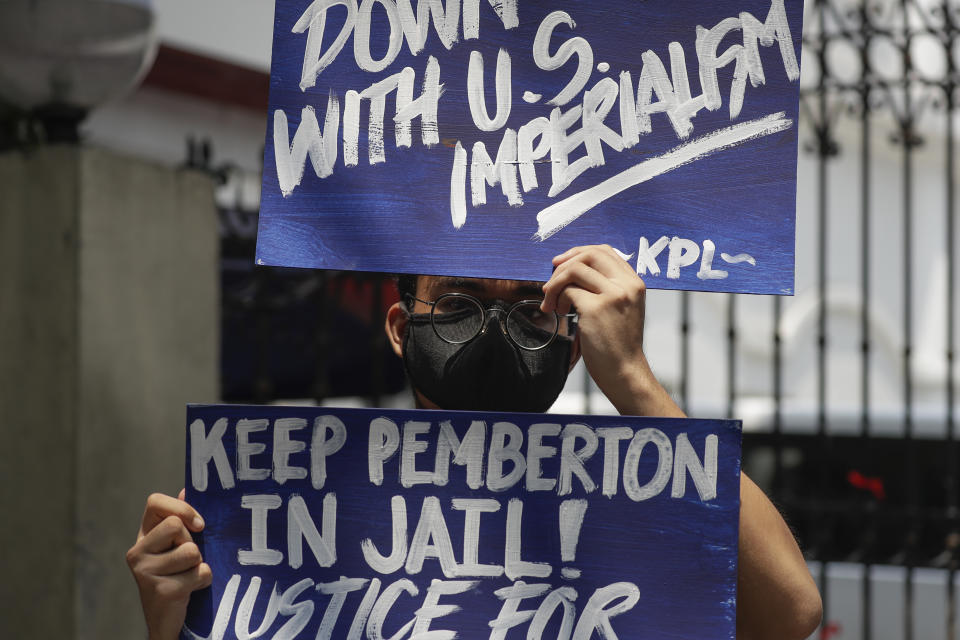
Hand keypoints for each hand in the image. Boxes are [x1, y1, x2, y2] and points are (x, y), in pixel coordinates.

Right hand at [126, 490, 210, 639]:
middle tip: (187, 561)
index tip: (198, 525)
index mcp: (144, 535)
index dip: (181, 507)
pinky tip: (190, 590)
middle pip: (176, 525)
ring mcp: (144, 572)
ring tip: (187, 575)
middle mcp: (137, 551)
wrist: (167, 618)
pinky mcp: (160, 591)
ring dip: (199, 564)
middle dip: (192, 542)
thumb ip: (182, 519)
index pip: (154, 501)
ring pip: (191, 551)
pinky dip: (203, 581)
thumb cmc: (179, 574)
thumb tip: (186, 490)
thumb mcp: (180, 544)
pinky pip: (199, 573)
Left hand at [541, 244, 680, 416]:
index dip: (578, 253)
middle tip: (550, 284)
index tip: (560, 264)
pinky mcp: (597, 308)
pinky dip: (558, 300)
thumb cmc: (618, 344)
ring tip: (553, 304)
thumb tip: (572, 269)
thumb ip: (606, 287)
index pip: (604, 251)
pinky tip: (561, 314)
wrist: (625, 372)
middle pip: (588, 254)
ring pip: (574, 270)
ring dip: (556, 284)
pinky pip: (568, 291)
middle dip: (563, 265)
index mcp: (634, 282)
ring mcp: (613, 294)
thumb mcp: (621, 308)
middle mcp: (627, 284)